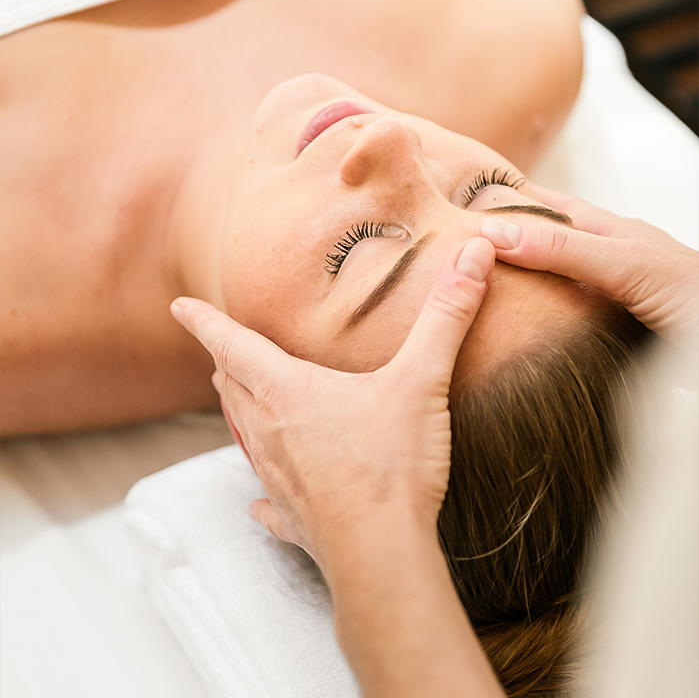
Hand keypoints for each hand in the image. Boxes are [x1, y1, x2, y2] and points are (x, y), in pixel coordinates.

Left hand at [170, 237, 494, 569]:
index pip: (233, 345)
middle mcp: (270, 432)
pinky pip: (267, 503)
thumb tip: (474, 252)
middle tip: (219, 350)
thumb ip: (446, 315)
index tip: (180, 307)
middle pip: (233, 388)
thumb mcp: (421, 380)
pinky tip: (258, 503)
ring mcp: (276, 478)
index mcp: (287, 392)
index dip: (205, 322)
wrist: (383, 553)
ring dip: (238, 413)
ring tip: (235, 402)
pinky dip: (261, 495)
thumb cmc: (393, 465)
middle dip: (224, 363)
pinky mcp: (292, 517)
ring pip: (243, 436)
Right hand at [477, 186, 698, 347]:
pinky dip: (544, 317)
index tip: (467, 203)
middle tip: (466, 245)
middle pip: (552, 242)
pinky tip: (528, 329)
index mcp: (615, 234)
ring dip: (527, 281)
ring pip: (561, 280)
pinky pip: (570, 316)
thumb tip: (498, 234)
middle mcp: (613, 261)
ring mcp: (616, 296)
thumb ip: (566, 250)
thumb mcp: (627, 266)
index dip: (512, 202)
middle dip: (512, 240)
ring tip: (487, 286)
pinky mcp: (618, 331)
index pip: (550, 208)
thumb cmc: (696, 300)